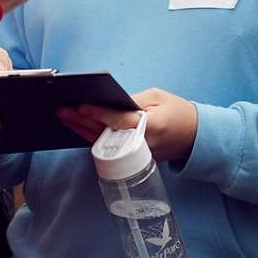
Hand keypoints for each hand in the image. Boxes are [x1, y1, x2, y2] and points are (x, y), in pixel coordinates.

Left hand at [58, 88, 197, 161]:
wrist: (195, 137)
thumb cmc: (178, 112)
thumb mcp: (159, 97)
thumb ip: (133, 100)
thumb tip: (108, 102)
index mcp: (152, 126)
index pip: (120, 121)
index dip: (98, 113)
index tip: (79, 106)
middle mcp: (143, 144)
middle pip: (106, 134)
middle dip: (82, 122)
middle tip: (62, 111)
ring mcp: (138, 156)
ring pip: (105, 144)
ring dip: (83, 131)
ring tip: (65, 117)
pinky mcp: (134, 160)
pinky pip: (110, 149)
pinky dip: (93, 138)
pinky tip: (79, 128)